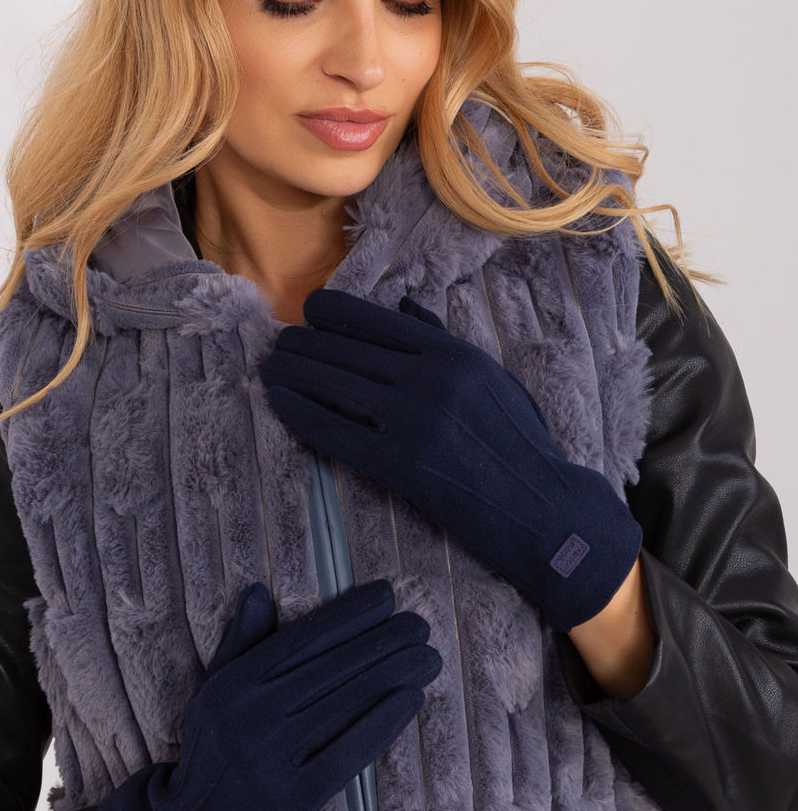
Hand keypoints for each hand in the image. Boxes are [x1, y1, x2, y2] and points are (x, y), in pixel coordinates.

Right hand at [96, 576, 441, 810]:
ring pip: (344, 704)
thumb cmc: (211, 755)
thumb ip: (240, 643)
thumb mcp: (214, 694)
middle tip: (420, 625)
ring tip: (427, 657)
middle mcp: (251, 716)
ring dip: (394, 675)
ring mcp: (270, 758)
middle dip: (383, 641)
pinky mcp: (291, 798)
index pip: (302, 638)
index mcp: (234, 684)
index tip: (385, 597)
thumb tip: (259, 591)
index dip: (348, 615)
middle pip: (331, 668)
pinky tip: (411, 699)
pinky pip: (347, 751)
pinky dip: (382, 723)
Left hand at [258, 288, 641, 632]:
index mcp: (451, 353)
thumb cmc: (518, 443)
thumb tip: (403, 305)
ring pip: (334, 384)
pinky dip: (300, 413)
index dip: (334, 312)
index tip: (309, 311)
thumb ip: (443, 342)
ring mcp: (411, 420)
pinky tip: (280, 402)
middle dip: (305, 344)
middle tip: (279, 344)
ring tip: (269, 369)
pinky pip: (334, 430)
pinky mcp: (398, 462)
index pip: (377, 320)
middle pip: (348, 350)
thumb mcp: (490, 378)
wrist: (541, 505)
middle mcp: (429, 378)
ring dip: (293, 373)